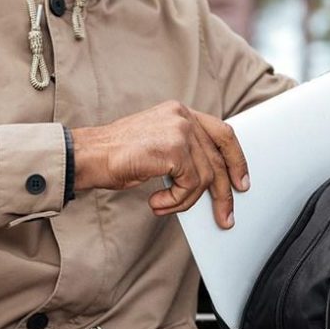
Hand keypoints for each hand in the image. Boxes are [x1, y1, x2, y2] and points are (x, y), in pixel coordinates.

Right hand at [70, 101, 249, 228]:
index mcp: (180, 112)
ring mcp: (180, 131)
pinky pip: (190, 185)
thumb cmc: (116, 155)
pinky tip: (156, 202)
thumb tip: (210, 181)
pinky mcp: (173, 150)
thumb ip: (183, 152)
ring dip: (185, 201)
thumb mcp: (157, 146)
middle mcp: (183, 117)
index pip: (222, 132)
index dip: (236, 159)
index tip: (241, 182)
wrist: (88, 155)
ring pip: (204, 178)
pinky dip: (175, 202)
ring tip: (163, 205)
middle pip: (219, 158)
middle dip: (224, 193)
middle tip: (225, 216)